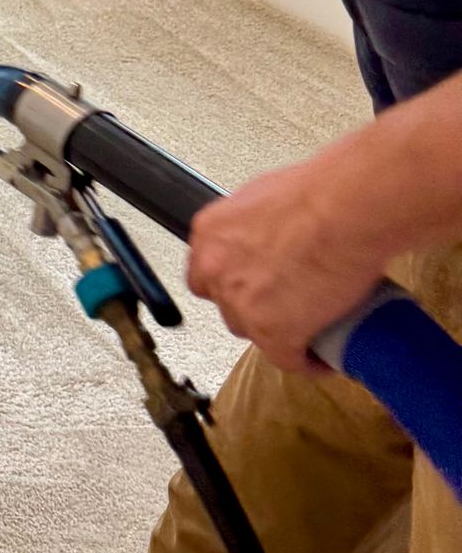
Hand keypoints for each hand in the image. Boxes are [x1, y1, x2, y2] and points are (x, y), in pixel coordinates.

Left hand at [185, 155, 388, 370]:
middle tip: (286, 302)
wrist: (346, 209)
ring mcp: (243, 305)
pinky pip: (288, 358)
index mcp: (211, 234)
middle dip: (253, 306)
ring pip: (254, 333)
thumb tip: (271, 234)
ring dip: (277, 332)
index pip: (207, 272)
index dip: (233, 282)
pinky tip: (321, 359)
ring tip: (307, 328)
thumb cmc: (322, 192)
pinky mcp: (275, 333)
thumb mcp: (269, 196)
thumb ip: (257, 223)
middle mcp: (217, 270)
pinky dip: (306, 361)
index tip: (253, 286)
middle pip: (228, 304)